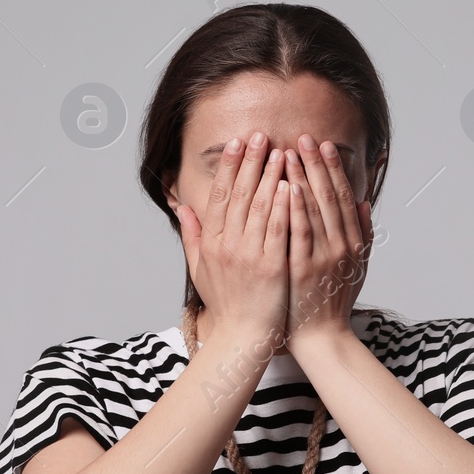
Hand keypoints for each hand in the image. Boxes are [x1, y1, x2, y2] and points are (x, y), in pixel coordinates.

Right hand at [176, 131, 290, 348]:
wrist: (243, 338)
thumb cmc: (226, 304)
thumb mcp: (200, 269)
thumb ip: (192, 236)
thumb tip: (182, 207)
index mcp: (211, 243)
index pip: (221, 195)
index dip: (230, 167)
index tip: (237, 143)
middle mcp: (227, 246)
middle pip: (240, 195)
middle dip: (251, 162)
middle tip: (261, 136)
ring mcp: (249, 256)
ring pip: (261, 207)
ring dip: (271, 176)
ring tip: (282, 151)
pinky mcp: (271, 267)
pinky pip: (279, 230)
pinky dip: (285, 206)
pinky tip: (292, 185)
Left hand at [283, 132, 373, 352]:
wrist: (323, 336)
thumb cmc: (333, 301)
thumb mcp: (357, 266)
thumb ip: (363, 233)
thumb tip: (364, 202)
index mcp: (352, 242)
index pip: (343, 197)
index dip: (333, 169)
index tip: (323, 145)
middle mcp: (341, 246)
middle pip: (329, 196)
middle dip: (316, 164)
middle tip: (304, 137)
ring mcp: (322, 257)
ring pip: (313, 210)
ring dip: (302, 179)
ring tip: (290, 152)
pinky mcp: (303, 268)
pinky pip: (299, 233)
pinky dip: (294, 208)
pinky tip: (286, 187)